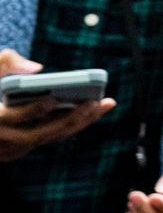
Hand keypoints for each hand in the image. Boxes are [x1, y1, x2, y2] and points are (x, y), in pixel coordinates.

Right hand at [0, 50, 115, 162]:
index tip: (53, 98)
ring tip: (102, 104)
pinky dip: (68, 126)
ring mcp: (7, 149)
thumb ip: (6, 61)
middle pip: (38, 134)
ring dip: (76, 124)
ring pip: (46, 139)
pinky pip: (47, 140)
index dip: (33, 110)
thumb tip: (37, 68)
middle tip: (95, 102)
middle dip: (69, 119)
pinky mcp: (16, 151)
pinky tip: (89, 111)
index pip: (13, 118)